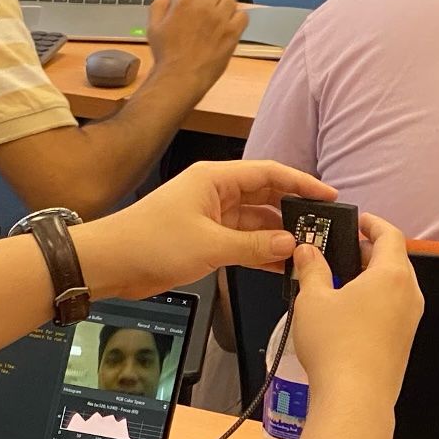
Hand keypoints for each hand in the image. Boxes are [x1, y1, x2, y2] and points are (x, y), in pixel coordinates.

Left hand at [70, 158, 342, 298]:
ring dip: (279, 236)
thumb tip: (291, 244)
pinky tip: (281, 265)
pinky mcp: (205, 239)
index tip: (328, 196)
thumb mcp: (210, 245)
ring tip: (307, 251)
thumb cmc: (149, 243)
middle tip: (323, 229)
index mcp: (215, 180)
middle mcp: (215, 193)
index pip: (270, 173)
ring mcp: (211, 217)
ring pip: (256, 222)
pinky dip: (261, 252)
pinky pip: (243, 242)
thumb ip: (255, 246)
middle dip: (294, 211)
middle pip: (266, 196)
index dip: (302, 183)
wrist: (109, 264)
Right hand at [140, 0, 247, 89]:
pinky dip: (238, 18)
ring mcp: (221, 20)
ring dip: (224, 8)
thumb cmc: (166, 54)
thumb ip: (159, 6)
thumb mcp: (154, 27)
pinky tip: (231, 26)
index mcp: (185, 2)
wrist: (181, 75)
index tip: (195, 0)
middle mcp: (205, 7)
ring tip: (219, 20)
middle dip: (209, 1)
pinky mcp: (233, 33)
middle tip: (206, 15)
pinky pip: (243, 16)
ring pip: (230, 1)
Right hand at [284, 209, 422, 395]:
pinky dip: (373, 300)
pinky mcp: (403, 342)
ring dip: (369, 278)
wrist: (356, 398)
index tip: (357, 221)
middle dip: (367, 251)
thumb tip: (308, 251)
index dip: (372, 224)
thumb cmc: (336, 346)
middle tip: (340, 249)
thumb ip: (312, 269)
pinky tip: (346, 309)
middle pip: (394, 260)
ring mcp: (410, 321)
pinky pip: (392, 310)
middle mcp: (410, 296)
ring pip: (393, 287)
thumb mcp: (313, 299)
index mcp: (394, 275)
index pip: (390, 235)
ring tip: (337, 279)